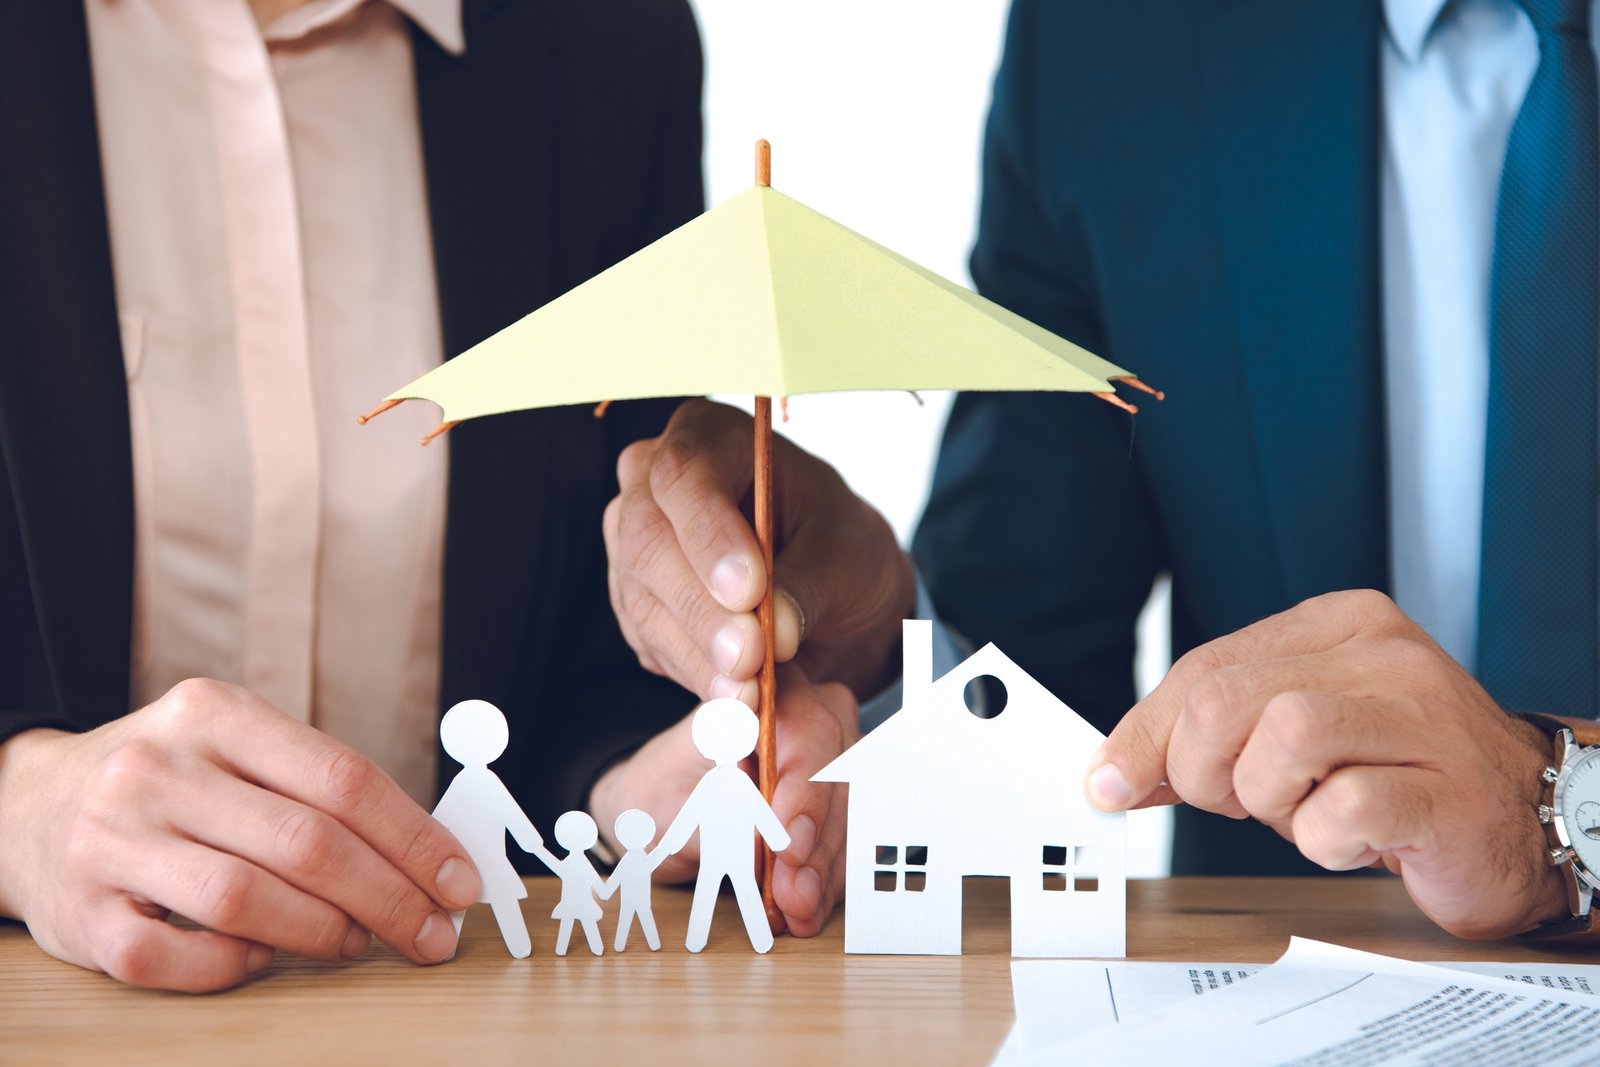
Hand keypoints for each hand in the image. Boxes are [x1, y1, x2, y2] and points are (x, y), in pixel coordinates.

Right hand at [0, 679, 482, 991]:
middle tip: (431, 932)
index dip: (414, 837)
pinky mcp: (78, 913)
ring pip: (245, 899)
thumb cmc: (168, 780)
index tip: (458, 881)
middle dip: (389, 896)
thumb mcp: (234, 746)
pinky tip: (261, 957)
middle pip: (307, 842)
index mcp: (213, 714)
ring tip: (359, 942)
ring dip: (323, 933)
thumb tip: (428, 852)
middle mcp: (157, 769)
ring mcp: (110, 841)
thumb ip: (318, 786)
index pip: (342, 778)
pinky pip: (172, 957)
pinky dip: (232, 966)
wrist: (27, 803)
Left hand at [589, 664, 858, 937]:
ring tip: (796, 909)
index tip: (789, 839)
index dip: (803, 786)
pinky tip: (805, 909)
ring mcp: (825, 758)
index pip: (801, 727)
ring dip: (824, 866)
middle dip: (816, 840)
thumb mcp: (662, 805)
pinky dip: (826, 879)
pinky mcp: (833, 799)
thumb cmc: (659, 792)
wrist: (660, 806)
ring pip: (846, 810)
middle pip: (835, 772)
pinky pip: (844, 837)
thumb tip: (750, 837)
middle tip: (794, 892)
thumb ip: (708, 815)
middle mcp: (801, 717)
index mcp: (753, 698)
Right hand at [604, 399, 914, 704]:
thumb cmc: (836, 543)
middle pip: (648, 543)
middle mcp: (651, 483)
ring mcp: (632, 544)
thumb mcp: (846, 553)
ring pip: (644, 602)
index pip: (684, 476)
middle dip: (701, 610)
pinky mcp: (636, 602)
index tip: (748, 591)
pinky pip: (651, 642)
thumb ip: (808, 585)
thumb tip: (774, 632)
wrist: (826, 584)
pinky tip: (735, 696)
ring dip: (697, 656)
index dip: (709, 535)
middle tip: (750, 660)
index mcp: (707, 436)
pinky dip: (695, 674)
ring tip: (748, 696)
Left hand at [1083, 589, 1568, 938]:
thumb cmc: (1400, 775)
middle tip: (1236, 804)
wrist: (1528, 823)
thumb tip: (1114, 771)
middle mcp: (1383, 655)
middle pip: (1226, 701)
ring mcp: (1424, 717)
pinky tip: (1352, 840)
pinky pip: (1344, 809)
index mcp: (1337, 625)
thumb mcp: (1293, 740)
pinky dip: (1324, 840)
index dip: (1145, 733)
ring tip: (1304, 815)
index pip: (1203, 666)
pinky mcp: (1449, 789)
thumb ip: (1209, 737)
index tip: (1112, 781)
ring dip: (1269, 801)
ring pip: (1282, 738)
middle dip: (1203, 772)